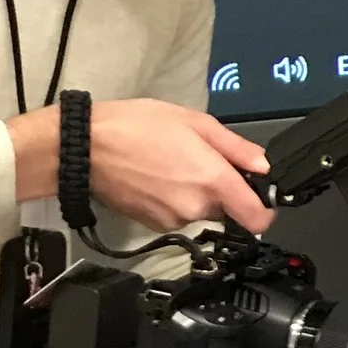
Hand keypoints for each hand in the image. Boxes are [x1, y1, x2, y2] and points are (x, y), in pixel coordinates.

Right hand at [10, 99, 273, 232]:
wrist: (83, 148)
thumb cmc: (135, 127)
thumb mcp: (195, 122)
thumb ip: (236, 148)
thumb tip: (263, 166)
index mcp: (212, 181)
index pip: (257, 218)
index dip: (265, 209)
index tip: (260, 197)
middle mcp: (195, 207)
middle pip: (227, 209)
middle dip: (221, 189)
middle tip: (199, 160)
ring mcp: (172, 220)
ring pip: (200, 211)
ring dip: (194, 192)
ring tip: (171, 164)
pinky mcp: (153, 224)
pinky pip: (176, 214)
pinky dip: (173, 199)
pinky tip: (156, 176)